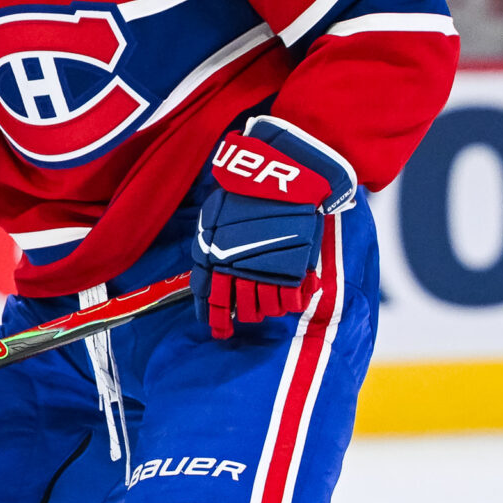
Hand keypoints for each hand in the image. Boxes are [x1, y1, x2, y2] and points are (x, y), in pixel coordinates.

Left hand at [191, 117, 356, 339]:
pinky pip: (289, 299)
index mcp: (212, 255)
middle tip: (244, 318)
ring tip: (266, 308)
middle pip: (239, 308)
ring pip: (264, 308)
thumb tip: (209, 272)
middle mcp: (236, 267)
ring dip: (264, 310)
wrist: (283, 173)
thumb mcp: (215, 212)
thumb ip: (211, 243)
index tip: (217, 329)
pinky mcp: (293, 269)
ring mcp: (265, 270)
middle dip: (241, 315)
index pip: (210, 298)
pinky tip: (289, 302)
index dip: (214, 317)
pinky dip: (289, 304)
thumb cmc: (245, 188)